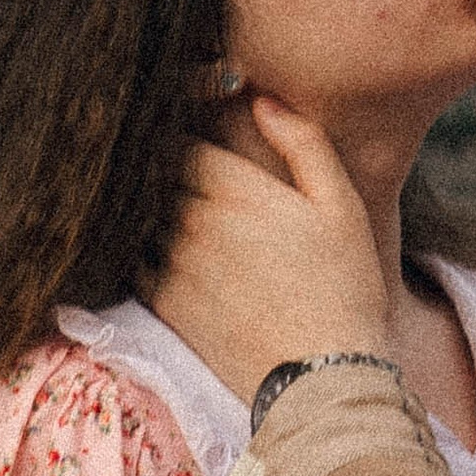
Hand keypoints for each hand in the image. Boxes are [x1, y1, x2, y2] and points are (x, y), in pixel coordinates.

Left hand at [151, 101, 389, 405]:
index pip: (181, 138)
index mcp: (237, 190)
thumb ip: (303, 142)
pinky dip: (136, 246)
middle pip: (156, 172)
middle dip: (162, 163)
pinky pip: (131, 259)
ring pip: (139, 213)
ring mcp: (174, 264)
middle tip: (170, 160)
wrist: (323, 376)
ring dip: (146, 203)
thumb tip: (261, 99)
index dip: (181, 129)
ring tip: (158, 199)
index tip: (188, 129)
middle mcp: (195, 221)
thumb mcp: (341, 205)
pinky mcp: (164, 303)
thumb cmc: (344, 286)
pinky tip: (155, 245)